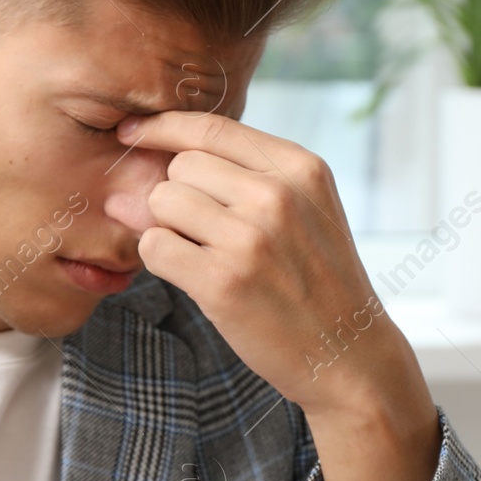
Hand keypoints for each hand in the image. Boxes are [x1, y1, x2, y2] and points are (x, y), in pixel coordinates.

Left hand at [114, 111, 438, 480]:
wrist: (349, 354)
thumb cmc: (317, 280)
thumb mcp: (303, 211)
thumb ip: (236, 180)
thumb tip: (137, 169)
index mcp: (300, 168)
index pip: (211, 127)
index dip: (161, 126)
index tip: (131, 132)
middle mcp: (276, 195)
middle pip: (181, 166)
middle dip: (177, 195)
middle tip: (203, 231)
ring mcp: (249, 239)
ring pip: (162, 203)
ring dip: (166, 227)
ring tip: (203, 254)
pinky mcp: (223, 281)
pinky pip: (154, 247)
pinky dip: (160, 259)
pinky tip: (191, 274)